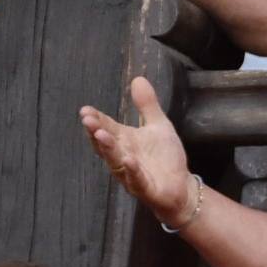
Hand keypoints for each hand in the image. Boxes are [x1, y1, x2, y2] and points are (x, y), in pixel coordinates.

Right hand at [79, 76, 192, 223]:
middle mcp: (123, 157)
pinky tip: (129, 160)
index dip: (96, 120)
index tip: (85, 110)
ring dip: (108, 148)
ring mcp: (132, 174)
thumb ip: (147, 105)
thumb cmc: (165, 158)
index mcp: (125, 142)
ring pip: (116, 161)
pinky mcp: (145, 188)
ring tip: (101, 134)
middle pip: (106, 144)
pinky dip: (132, 171)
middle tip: (87, 119)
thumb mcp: (158, 126)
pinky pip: (136, 180)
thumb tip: (138, 79)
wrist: (182, 187)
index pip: (107, 128)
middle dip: (96, 132)